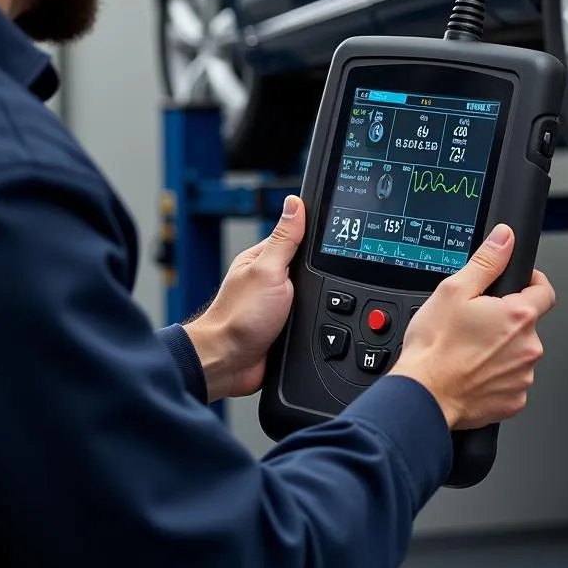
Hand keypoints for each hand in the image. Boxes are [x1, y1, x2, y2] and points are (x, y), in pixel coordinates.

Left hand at [184, 196, 304, 402]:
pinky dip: (316, 322)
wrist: (229, 363)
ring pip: (315, 295)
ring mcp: (279, 303)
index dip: (316, 237)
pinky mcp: (286, 326)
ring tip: (315, 307)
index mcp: (265, 258)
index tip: (337, 237)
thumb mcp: (268, 271)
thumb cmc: (238, 317)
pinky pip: (311, 318)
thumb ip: (284, 239)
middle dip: (321, 276)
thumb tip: (295, 203)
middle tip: (317, 284)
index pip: (299, 237)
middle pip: (311, 268)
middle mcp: (272, 279)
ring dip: (319, 302)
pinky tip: (317, 324)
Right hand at [390, 224, 555, 429]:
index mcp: (518, 316)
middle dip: (505, 318)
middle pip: (526, 323)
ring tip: (468, 348)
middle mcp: (528, 348)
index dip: (530, 282)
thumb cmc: (435, 346)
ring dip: (501, 348)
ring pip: (517, 352)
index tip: (517, 284)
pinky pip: (510, 380)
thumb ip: (486, 261)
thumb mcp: (454, 289)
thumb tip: (505, 239)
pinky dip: (495, 374)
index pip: (544, 290)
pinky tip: (472, 369)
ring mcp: (523, 377)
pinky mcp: (514, 400)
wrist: (424, 394)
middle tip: (474, 321)